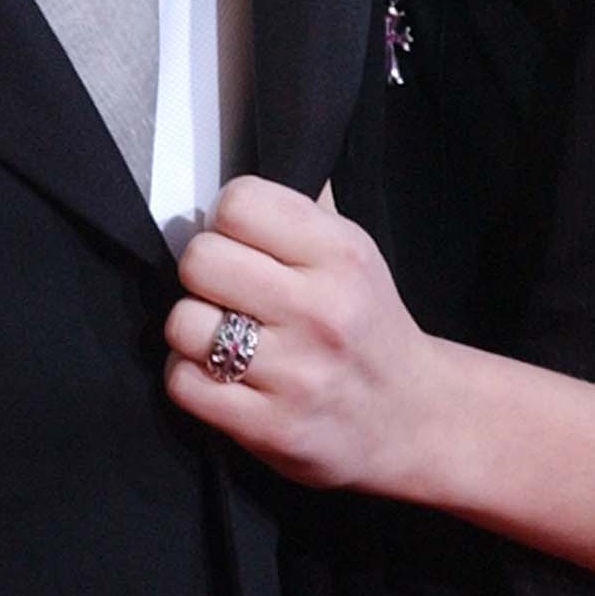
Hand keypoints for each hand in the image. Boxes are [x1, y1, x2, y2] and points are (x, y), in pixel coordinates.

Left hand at [165, 176, 442, 490]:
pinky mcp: (270, 427)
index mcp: (341, 254)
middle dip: (203, 274)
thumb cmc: (366, 326)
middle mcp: (321, 310)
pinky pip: (183, 383)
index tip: (241, 243)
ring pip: (182, 323)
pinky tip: (222, 376)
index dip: (227, 221)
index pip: (239, 203)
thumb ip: (298, 211)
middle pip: (199, 260)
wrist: (411, 419)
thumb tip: (237, 168)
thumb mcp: (354, 253)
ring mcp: (296, 374)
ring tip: (223, 336)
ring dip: (193, 330)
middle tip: (227, 291)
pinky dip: (191, 378)